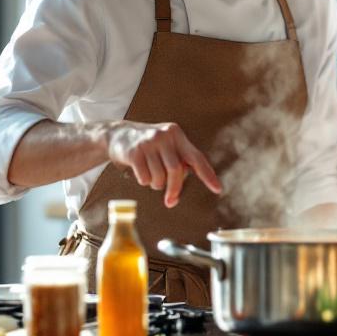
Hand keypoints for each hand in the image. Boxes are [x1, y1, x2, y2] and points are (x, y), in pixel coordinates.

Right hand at [105, 122, 221, 206]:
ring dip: (157, 185)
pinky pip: (145, 178)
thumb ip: (179, 163)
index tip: (218, 189)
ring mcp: (148, 142)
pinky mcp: (134, 152)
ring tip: (152, 176)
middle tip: (171, 201)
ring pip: (159, 177)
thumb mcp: (167, 147)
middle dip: (174, 189)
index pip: (196, 158)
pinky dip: (144, 181)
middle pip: (176, 171)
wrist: (118, 134)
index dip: (208, 175)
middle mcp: (164, 136)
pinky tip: (140, 172)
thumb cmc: (149, 146)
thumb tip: (178, 193)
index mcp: (177, 134)